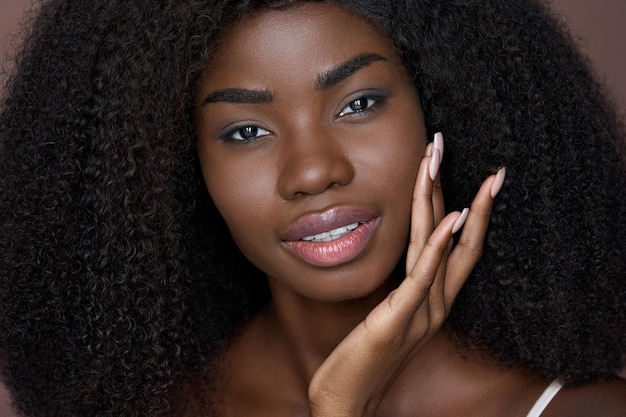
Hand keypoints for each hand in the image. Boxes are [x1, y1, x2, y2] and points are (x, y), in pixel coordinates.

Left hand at [308, 132, 505, 416]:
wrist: (345, 399)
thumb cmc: (363, 357)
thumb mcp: (387, 315)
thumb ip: (400, 290)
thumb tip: (402, 261)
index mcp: (432, 299)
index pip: (459, 246)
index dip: (471, 209)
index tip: (478, 173)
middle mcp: (435, 302)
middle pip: (458, 237)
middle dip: (461, 189)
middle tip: (449, 144)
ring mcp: (421, 311)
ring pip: (439, 246)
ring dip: (442, 198)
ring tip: (438, 158)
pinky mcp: (398, 318)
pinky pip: (423, 276)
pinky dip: (440, 246)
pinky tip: (451, 217)